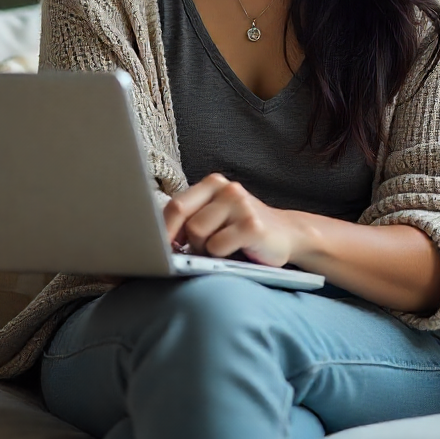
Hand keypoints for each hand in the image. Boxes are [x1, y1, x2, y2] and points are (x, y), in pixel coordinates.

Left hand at [163, 173, 298, 266]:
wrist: (287, 234)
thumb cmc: (241, 230)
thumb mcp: (215, 217)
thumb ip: (190, 220)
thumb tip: (156, 242)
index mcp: (213, 183)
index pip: (174, 205)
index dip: (161, 229)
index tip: (153, 249)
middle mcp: (227, 188)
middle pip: (182, 217)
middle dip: (182, 240)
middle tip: (193, 252)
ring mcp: (241, 205)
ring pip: (198, 232)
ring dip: (203, 250)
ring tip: (220, 250)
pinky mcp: (252, 225)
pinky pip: (218, 246)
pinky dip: (220, 255)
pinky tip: (235, 251)